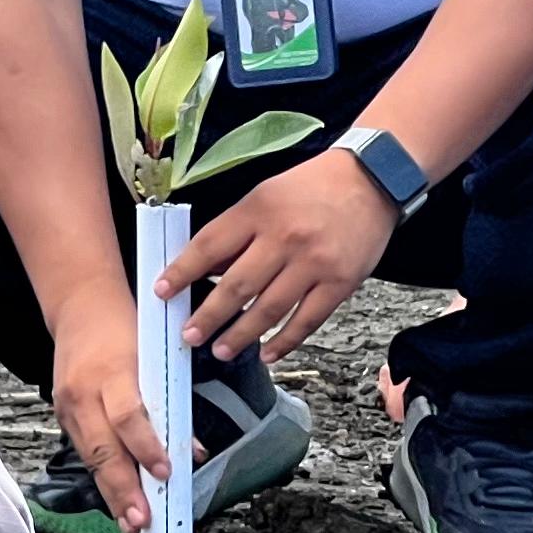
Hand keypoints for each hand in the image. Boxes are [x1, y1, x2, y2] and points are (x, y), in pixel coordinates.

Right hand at [50, 300, 176, 532]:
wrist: (79, 304)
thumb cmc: (125, 327)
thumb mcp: (154, 356)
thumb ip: (171, 401)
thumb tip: (191, 450)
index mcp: (111, 372)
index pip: (128, 417)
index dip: (147, 448)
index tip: (166, 472)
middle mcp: (83, 392)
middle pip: (104, 450)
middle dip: (124, 490)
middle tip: (142, 520)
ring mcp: (67, 405)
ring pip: (91, 458)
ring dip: (113, 494)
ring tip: (131, 523)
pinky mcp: (61, 413)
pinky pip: (85, 451)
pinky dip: (102, 477)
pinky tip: (117, 500)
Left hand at [173, 151, 400, 366]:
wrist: (371, 179)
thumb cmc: (310, 188)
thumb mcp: (264, 196)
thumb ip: (237, 232)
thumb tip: (204, 270)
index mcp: (258, 211)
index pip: (209, 246)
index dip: (182, 272)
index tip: (161, 292)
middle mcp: (284, 238)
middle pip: (237, 285)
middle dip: (208, 316)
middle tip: (189, 335)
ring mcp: (314, 263)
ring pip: (269, 309)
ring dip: (241, 335)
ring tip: (221, 350)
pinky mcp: (340, 283)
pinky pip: (307, 320)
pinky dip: (285, 341)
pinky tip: (268, 353)